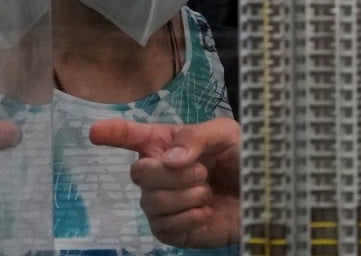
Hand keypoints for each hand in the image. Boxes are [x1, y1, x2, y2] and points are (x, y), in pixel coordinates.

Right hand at [89, 117, 239, 247]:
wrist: (265, 194)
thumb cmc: (245, 158)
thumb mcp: (226, 135)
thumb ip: (195, 137)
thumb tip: (168, 158)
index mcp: (170, 143)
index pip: (134, 136)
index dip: (114, 133)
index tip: (95, 132)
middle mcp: (160, 172)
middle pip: (138, 172)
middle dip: (169, 173)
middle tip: (202, 172)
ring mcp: (163, 202)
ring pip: (150, 200)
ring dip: (184, 195)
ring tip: (207, 192)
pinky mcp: (172, 229)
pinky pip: (162, 226)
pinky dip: (187, 217)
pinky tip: (204, 212)